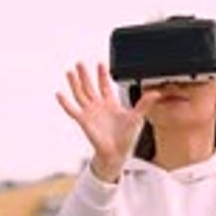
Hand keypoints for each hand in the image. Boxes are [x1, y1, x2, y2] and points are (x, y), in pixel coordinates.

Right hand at [56, 63, 159, 182]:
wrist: (117, 153)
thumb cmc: (126, 138)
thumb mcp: (137, 117)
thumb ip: (144, 104)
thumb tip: (155, 93)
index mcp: (111, 103)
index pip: (105, 85)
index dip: (102, 74)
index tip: (101, 63)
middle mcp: (98, 106)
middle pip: (90, 86)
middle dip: (85, 75)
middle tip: (80, 63)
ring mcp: (90, 113)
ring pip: (80, 94)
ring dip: (75, 83)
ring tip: (70, 71)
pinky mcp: (83, 121)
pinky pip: (72, 110)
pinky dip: (65, 103)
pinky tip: (60, 94)